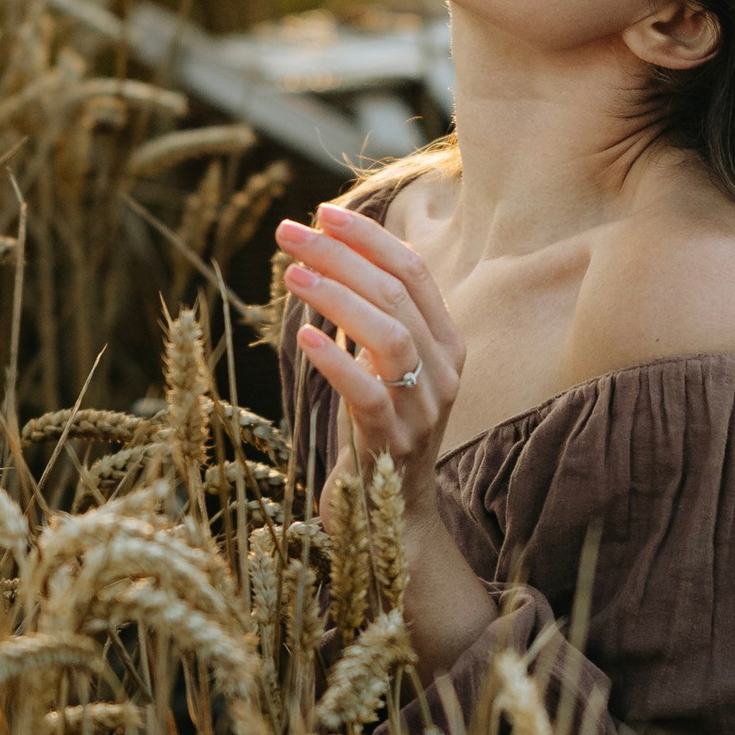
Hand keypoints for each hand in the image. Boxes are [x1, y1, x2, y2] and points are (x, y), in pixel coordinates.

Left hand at [278, 202, 465, 513]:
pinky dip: (336, 362)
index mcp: (447, 345)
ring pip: (390, 337)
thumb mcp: (384, 369)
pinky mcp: (394, 446)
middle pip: (396, 296)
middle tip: (288, 233)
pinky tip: (304, 339)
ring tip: (291, 275)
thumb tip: (329, 257)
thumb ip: (373, 320)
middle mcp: (444, 372)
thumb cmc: (378, 432)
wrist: (393, 522)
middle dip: (340, 256)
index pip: (414, 272)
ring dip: (337, 298)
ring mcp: (423, 410)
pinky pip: (369, 395)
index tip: (320, 212)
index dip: (368, 238)